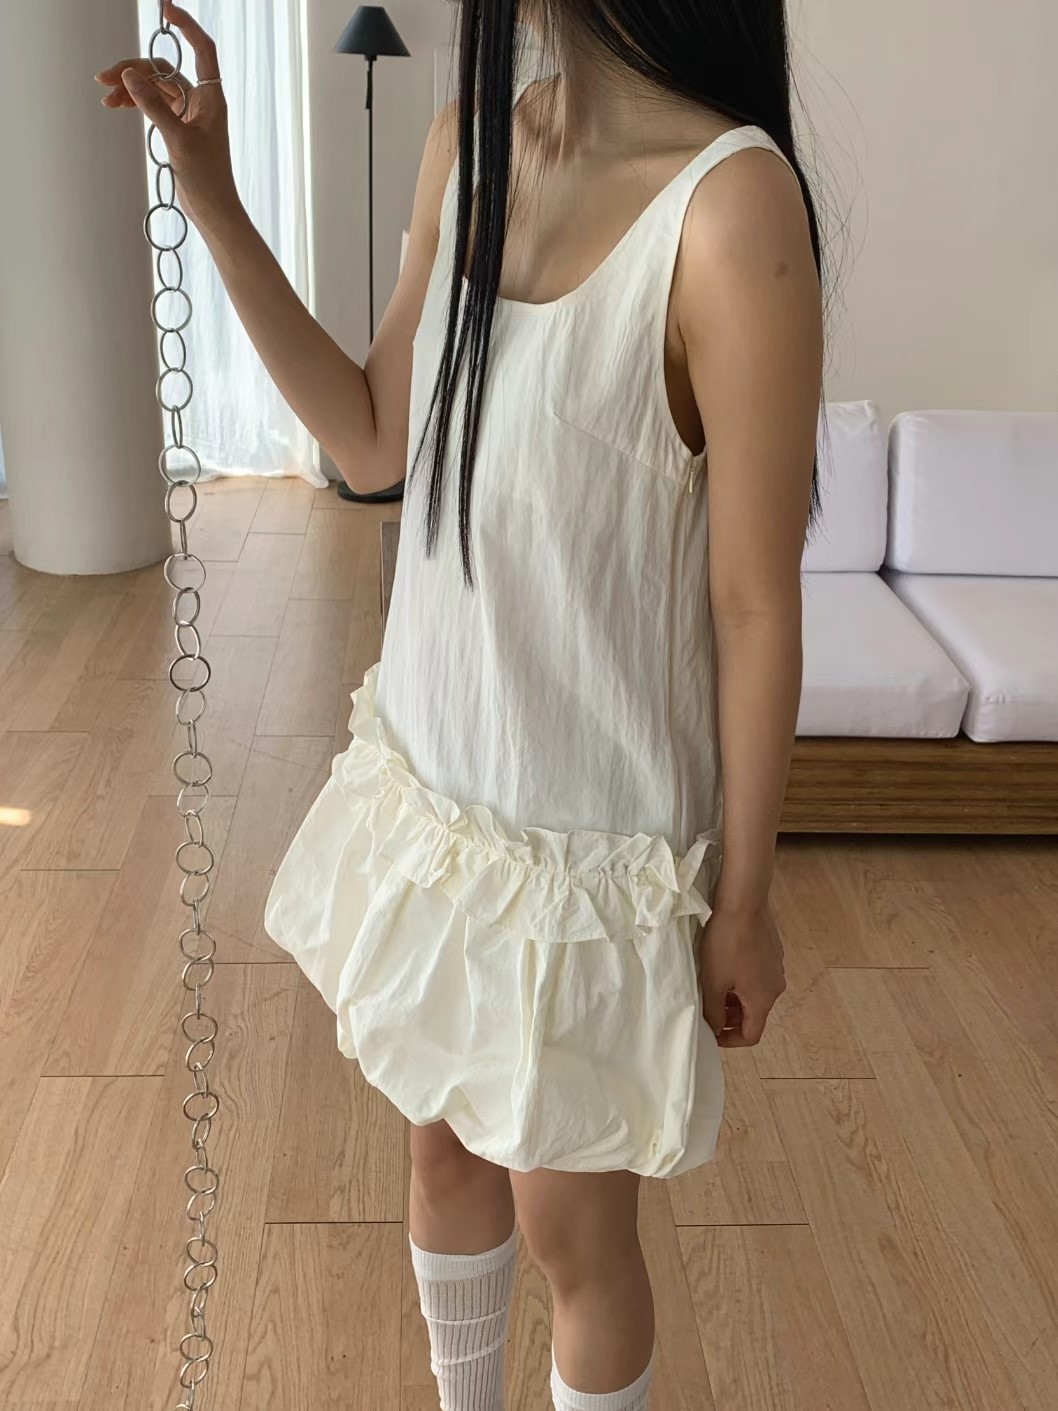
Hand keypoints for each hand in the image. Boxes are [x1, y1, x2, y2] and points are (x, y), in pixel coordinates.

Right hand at [95, 1, 238, 229]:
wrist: (213, 210)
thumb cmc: (207, 179)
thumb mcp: (178, 139)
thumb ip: (154, 105)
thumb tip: (130, 75)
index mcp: (211, 98)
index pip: (202, 49)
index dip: (186, 26)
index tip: (167, 9)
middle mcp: (202, 101)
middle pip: (164, 70)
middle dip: (135, 69)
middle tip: (105, 78)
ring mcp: (189, 114)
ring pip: (156, 87)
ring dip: (131, 87)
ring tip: (106, 95)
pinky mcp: (179, 128)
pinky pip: (154, 104)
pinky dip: (136, 102)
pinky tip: (116, 105)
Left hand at [699, 900, 785, 1046]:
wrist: (743, 902)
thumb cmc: (725, 943)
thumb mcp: (713, 982)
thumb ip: (714, 1011)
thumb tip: (715, 1029)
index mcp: (763, 1000)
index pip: (751, 1035)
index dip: (730, 1040)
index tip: (712, 1034)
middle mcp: (776, 987)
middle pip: (754, 1014)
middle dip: (730, 1017)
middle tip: (708, 1009)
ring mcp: (777, 967)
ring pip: (755, 993)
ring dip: (736, 997)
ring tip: (713, 986)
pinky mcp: (774, 951)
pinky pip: (758, 974)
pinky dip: (742, 979)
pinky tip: (726, 964)